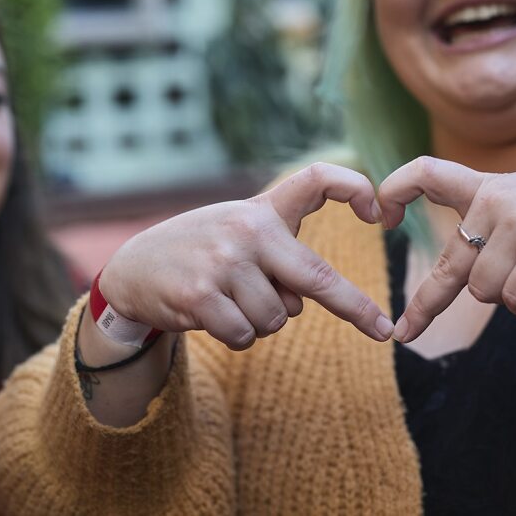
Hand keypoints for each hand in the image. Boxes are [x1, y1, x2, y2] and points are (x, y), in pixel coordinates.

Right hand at [99, 163, 393, 349]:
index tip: (378, 211)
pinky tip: (213, 315)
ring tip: (230, 300)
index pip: (315, 179)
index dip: (351, 187)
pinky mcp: (201, 297)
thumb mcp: (239, 234)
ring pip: (278, 318)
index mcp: (262, 210)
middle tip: (383, 330)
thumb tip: (304, 302)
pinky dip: (238, 336)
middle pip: (316, 276)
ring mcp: (223, 263)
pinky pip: (246, 336)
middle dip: (353, 307)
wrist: (132, 269)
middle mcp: (247, 230)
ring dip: (262, 322)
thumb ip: (280, 258)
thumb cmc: (203, 252)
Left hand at [377, 157, 515, 342]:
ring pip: (484, 290)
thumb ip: (494, 224)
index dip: (395, 189)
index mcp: (490, 186)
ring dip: (508, 300)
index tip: (381, 215)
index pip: (428, 172)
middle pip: (452, 265)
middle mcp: (499, 201)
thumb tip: (463, 284)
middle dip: (427, 304)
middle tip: (405, 332)